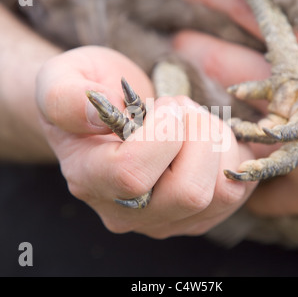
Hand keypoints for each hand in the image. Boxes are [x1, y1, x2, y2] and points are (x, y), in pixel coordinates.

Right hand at [36, 46, 255, 237]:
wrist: (109, 115)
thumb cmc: (89, 94)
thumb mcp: (61, 80)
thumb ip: (64, 97)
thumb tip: (97, 108)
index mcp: (89, 179)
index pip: (132, 174)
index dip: (162, 132)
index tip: (164, 105)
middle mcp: (128, 211)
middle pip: (188, 193)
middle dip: (197, 134)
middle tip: (180, 109)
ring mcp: (166, 218)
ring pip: (220, 193)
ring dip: (217, 142)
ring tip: (192, 122)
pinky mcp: (197, 216)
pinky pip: (236, 191)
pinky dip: (232, 156)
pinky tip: (206, 138)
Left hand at [174, 0, 297, 215]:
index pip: (249, 14)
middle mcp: (296, 100)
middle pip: (229, 69)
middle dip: (199, 50)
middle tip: (181, 43)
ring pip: (236, 130)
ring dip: (210, 114)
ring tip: (192, 106)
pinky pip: (269, 193)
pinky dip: (251, 187)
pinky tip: (236, 177)